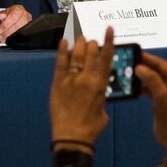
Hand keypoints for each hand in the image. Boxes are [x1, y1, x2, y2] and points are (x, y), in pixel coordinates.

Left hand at [0, 4, 33, 41]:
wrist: (12, 18)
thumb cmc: (8, 15)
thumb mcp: (3, 14)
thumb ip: (2, 15)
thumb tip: (1, 16)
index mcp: (18, 9)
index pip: (13, 17)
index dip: (5, 25)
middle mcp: (25, 15)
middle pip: (18, 25)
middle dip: (7, 32)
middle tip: (0, 36)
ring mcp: (28, 22)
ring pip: (21, 31)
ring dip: (10, 37)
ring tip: (2, 39)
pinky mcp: (28, 29)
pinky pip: (22, 35)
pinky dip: (13, 39)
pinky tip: (7, 40)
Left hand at [50, 27, 114, 145]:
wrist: (72, 136)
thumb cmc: (91, 127)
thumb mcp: (103, 109)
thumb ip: (102, 95)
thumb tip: (99, 91)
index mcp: (101, 84)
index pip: (107, 57)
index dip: (108, 41)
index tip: (109, 30)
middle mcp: (87, 79)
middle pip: (90, 53)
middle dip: (91, 44)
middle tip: (90, 40)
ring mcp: (71, 80)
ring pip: (76, 56)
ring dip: (79, 44)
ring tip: (80, 37)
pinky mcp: (57, 84)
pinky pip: (60, 64)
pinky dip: (62, 51)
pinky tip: (64, 42)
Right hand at [136, 51, 166, 155]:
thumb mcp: (161, 96)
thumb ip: (151, 79)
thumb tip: (139, 67)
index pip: (161, 64)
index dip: (148, 58)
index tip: (134, 53)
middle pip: (156, 70)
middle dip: (142, 67)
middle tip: (127, 62)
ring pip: (151, 79)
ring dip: (140, 77)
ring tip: (126, 73)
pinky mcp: (160, 99)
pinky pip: (149, 88)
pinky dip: (141, 87)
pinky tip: (131, 87)